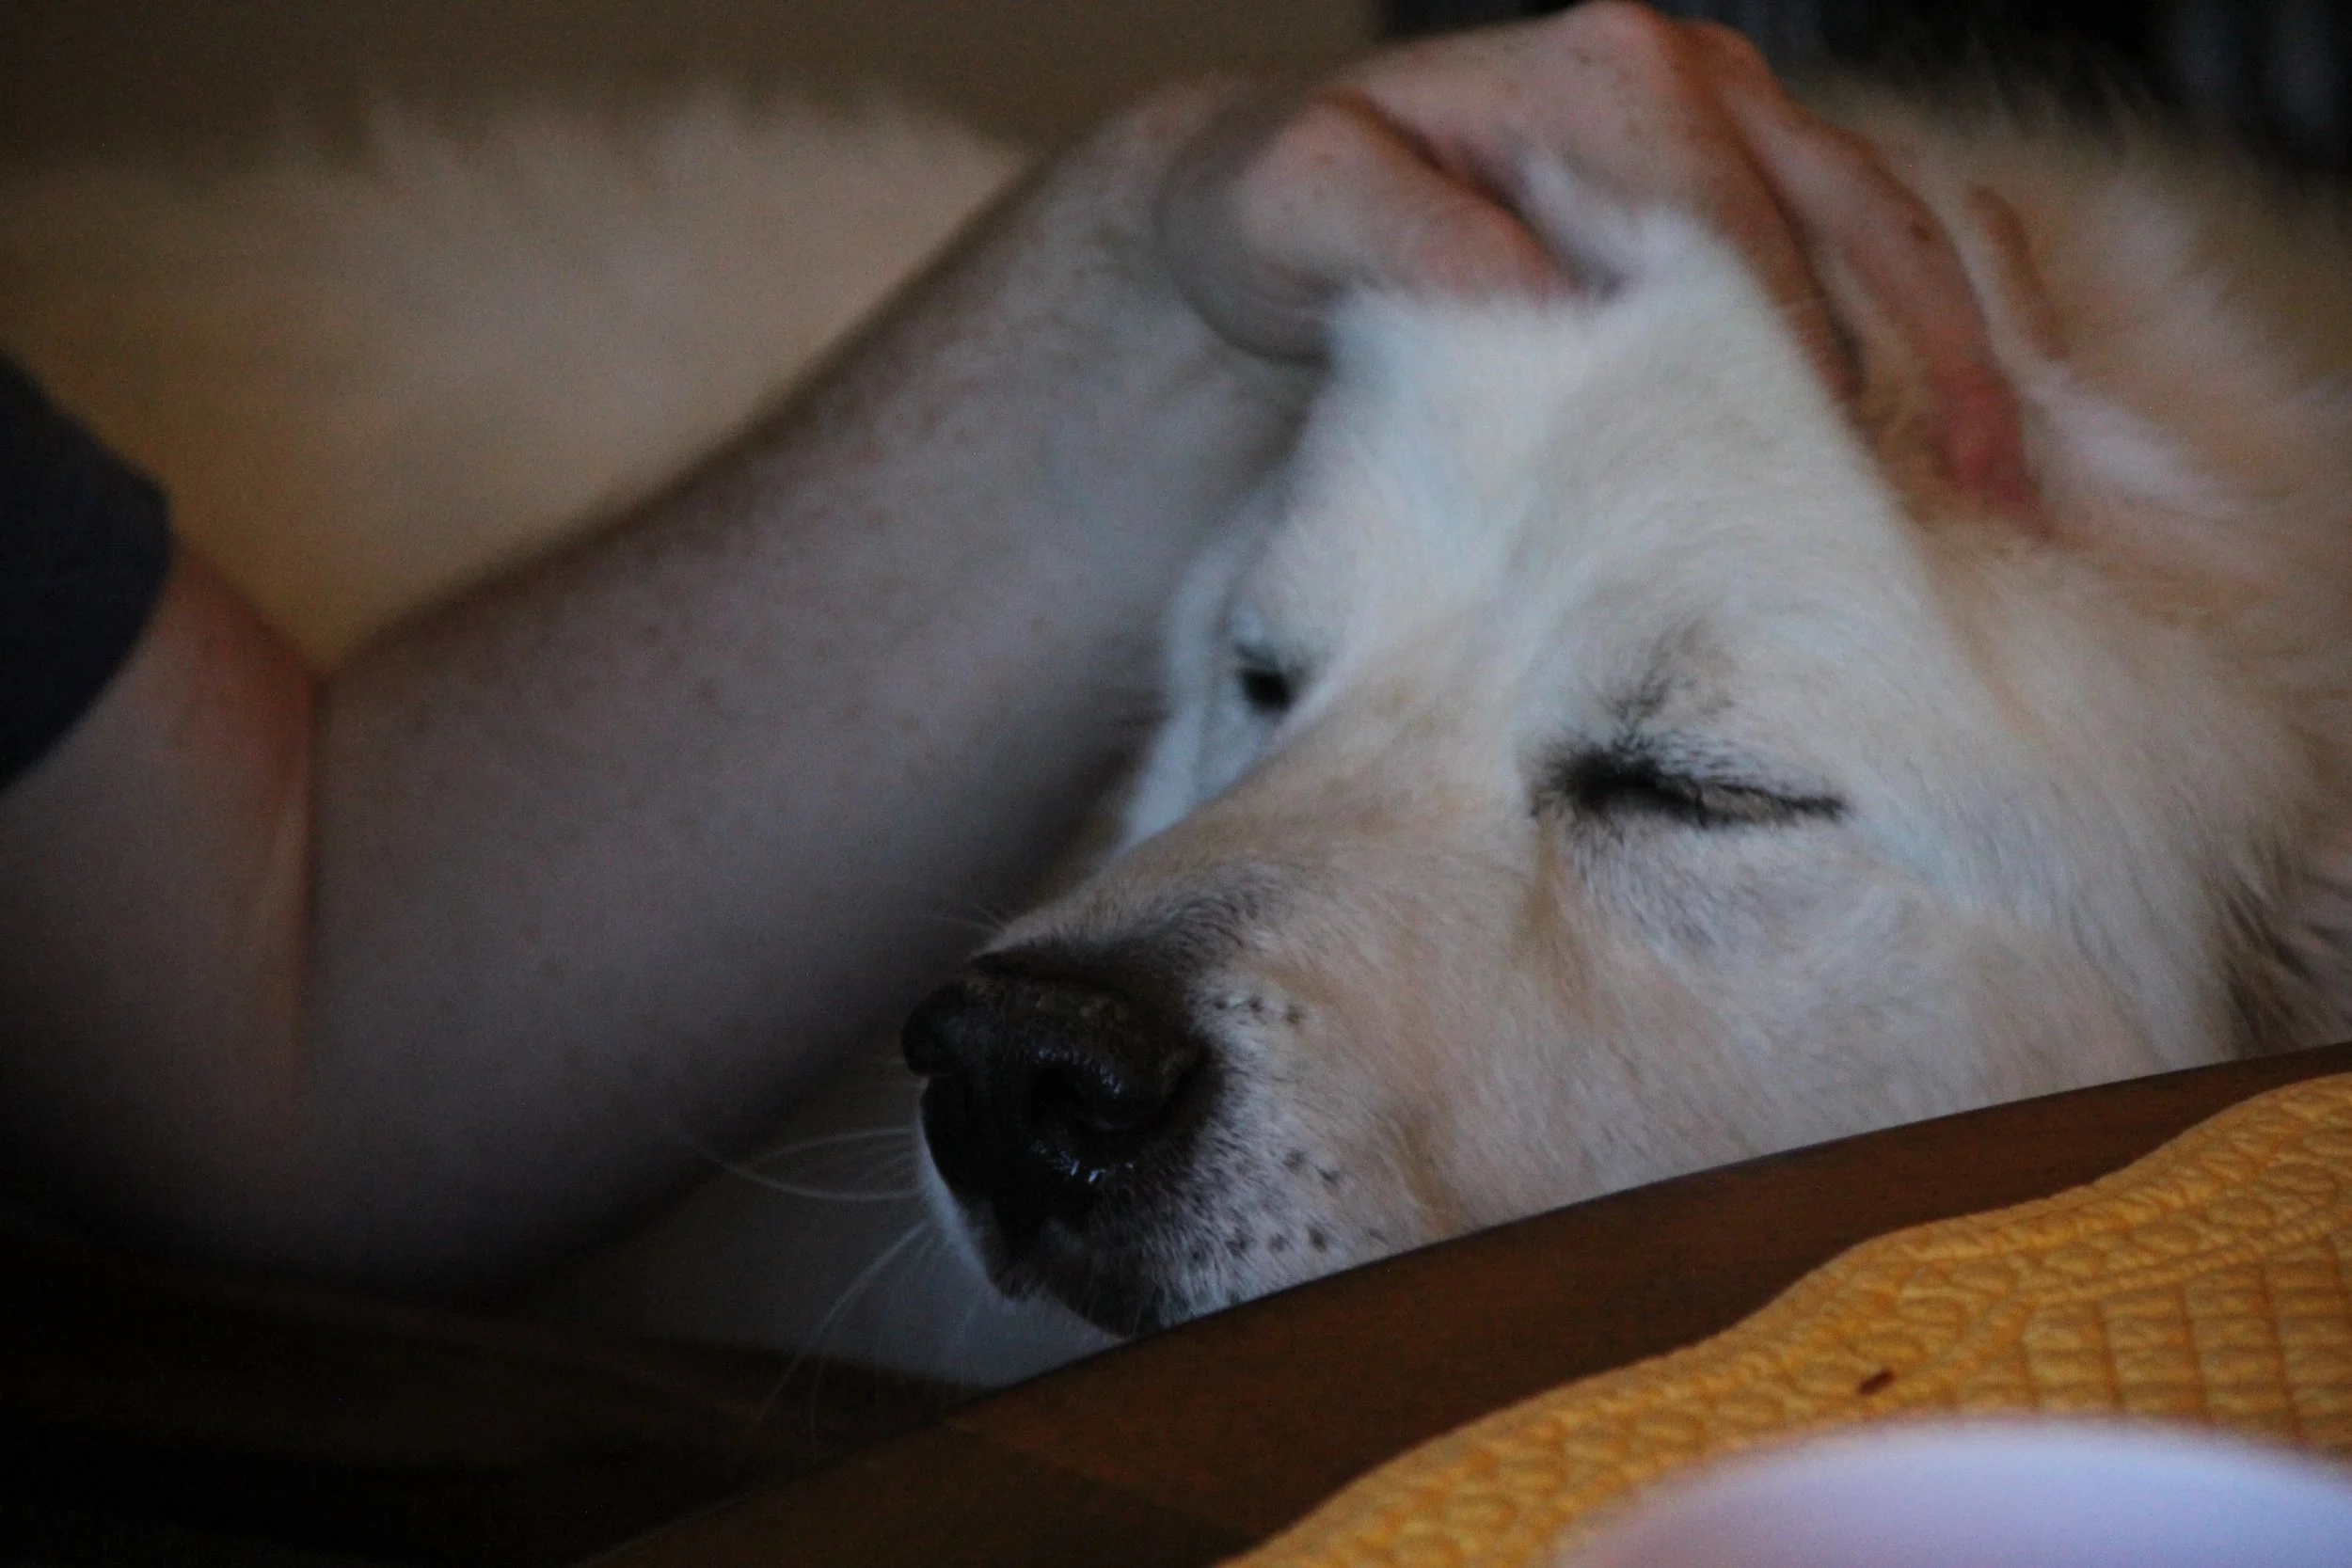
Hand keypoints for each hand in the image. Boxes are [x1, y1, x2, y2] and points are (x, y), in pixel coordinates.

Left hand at [1157, 1, 2036, 517]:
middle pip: (1852, 232)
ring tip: (2008, 499)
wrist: (1280, 194)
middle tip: (1964, 529)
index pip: (1736, 242)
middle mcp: (1693, 75)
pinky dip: (1946, 331)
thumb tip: (1556, 305)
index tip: (1815, 510)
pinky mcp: (1756, 168)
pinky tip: (1981, 434)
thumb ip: (1410, 245)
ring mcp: (1741, 115)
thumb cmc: (1281, 212)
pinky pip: (1891, 236)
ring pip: (1898, 231)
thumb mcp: (1302, 213)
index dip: (1788, 380)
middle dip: (1916, 380)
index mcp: (1603, 80)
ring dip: (1963, 361)